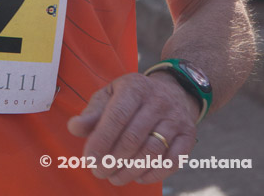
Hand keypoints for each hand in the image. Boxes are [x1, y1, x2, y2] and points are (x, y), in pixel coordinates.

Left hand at [67, 72, 198, 186]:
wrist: (172, 91)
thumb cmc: (131, 98)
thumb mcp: (110, 96)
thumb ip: (92, 113)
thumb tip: (74, 128)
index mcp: (134, 87)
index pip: (117, 116)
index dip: (102, 140)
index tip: (89, 159)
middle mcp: (157, 100)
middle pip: (133, 138)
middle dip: (112, 160)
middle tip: (99, 171)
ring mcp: (176, 118)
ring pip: (152, 152)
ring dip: (130, 171)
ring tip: (114, 177)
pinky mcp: (189, 135)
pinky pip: (172, 161)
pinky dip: (153, 174)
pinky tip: (138, 177)